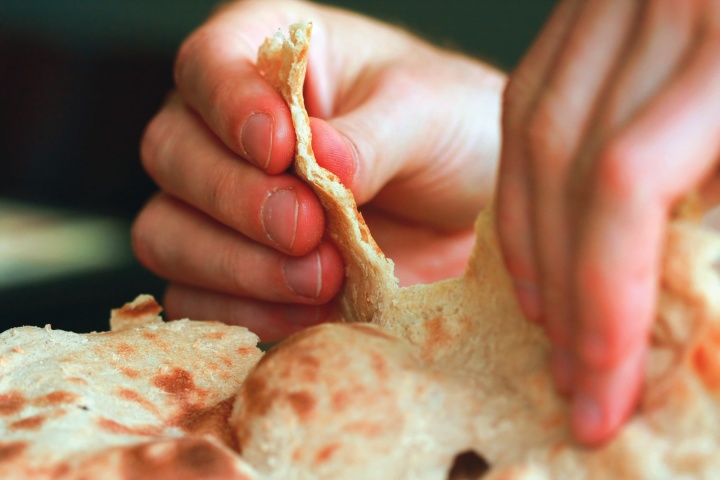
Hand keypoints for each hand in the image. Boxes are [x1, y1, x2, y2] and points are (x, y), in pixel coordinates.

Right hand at [133, 0, 503, 341]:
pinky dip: (244, 313)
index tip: (281, 150)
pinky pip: (195, 299)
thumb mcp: (428, 115)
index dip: (230, 108)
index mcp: (272, 56)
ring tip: (322, 276)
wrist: (475, 210)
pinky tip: (308, 310)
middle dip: (236, 199)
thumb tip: (317, 159)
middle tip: (307, 227)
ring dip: (237, 265)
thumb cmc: (452, 132)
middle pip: (169, 154)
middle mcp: (231, 129)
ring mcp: (225, 206)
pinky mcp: (237, 273)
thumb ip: (371, 137)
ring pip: (165, 233)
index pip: (207, 66)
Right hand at [496, 0, 719, 443]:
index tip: (608, 379)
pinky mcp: (585, 7)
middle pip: (570, 168)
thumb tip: (703, 319)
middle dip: (570, 291)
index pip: (627, 180)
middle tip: (577, 382)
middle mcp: (653, 6)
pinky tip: (532, 248)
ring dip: (535, 249)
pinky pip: (528, 100)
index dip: (609, 290)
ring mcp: (607, 1)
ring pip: (536, 139)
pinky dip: (522, 185)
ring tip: (550, 329)